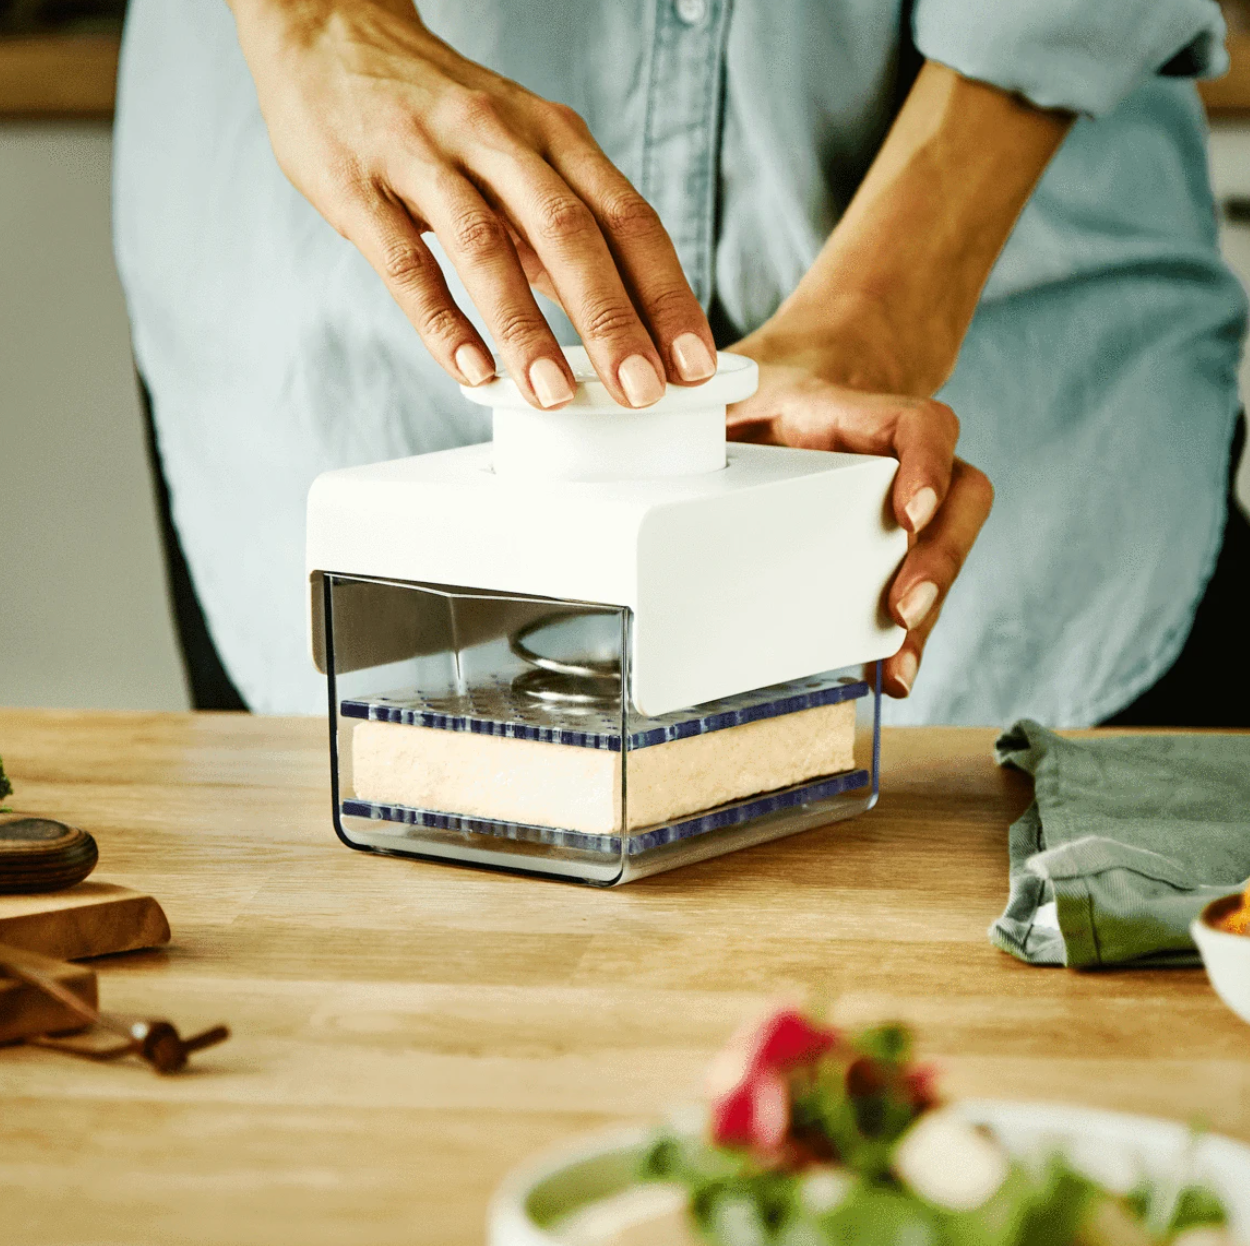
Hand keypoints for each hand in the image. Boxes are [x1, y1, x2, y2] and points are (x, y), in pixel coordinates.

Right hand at [229, 0, 716, 408]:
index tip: (694, 362)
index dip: (666, 294)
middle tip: (641, 392)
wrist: (330, 31)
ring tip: (554, 397)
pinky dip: (443, 322)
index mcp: (553, 137)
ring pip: (488, 249)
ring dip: (526, 330)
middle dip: (612, 319)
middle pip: (571, 233)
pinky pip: (407, 263)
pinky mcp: (361, 187)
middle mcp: (499, 139)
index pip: (628, 219)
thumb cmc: (440, 114)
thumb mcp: (518, 154)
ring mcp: (427, 159)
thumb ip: (560, 234)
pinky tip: (472, 372)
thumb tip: (619, 323)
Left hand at [727, 349, 992, 698]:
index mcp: (853, 413)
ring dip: (933, 606)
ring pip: (949, 543)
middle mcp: (897, 455)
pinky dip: (912, 631)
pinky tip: (892, 672)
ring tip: (898, 663)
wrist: (802, 385)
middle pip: (960, 496)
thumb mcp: (730, 389)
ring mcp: (907, 497)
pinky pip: (922, 579)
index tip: (910, 515)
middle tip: (905, 609)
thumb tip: (658, 432)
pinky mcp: (897, 538)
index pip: (917, 425)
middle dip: (939, 559)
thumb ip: (700, 406)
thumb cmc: (764, 397)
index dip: (927, 465)